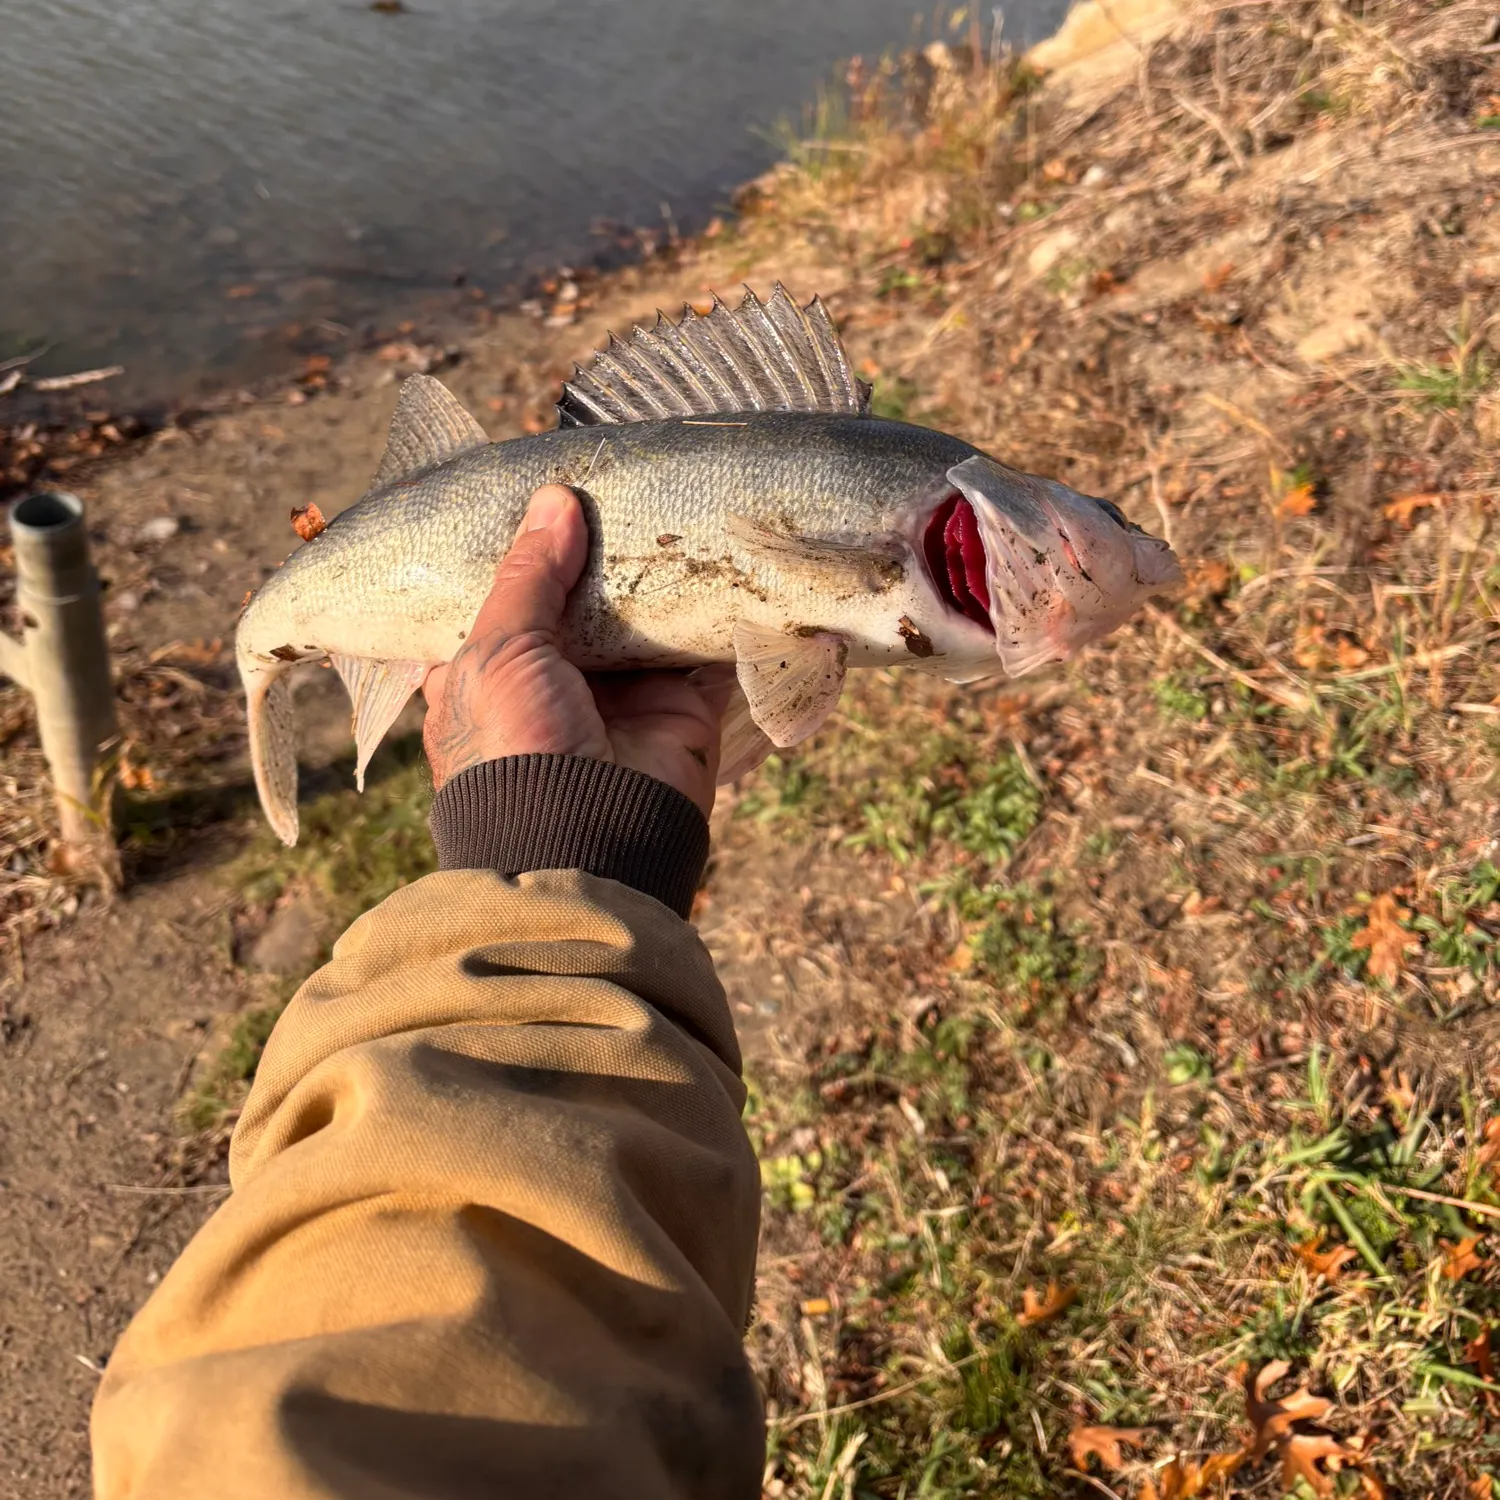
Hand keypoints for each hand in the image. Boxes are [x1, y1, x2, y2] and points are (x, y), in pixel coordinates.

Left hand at [422, 485, 730, 816]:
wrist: (588, 837)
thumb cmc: (516, 744)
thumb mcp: (497, 650)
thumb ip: (528, 575)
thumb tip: (555, 498)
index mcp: (489, 672)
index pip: (507, 597)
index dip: (525, 548)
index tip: (548, 488)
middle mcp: (555, 679)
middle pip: (582, 599)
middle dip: (601, 551)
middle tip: (620, 480)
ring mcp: (622, 691)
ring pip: (644, 614)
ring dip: (659, 571)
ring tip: (673, 501)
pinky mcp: (681, 703)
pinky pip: (705, 646)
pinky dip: (716, 609)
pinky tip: (724, 553)